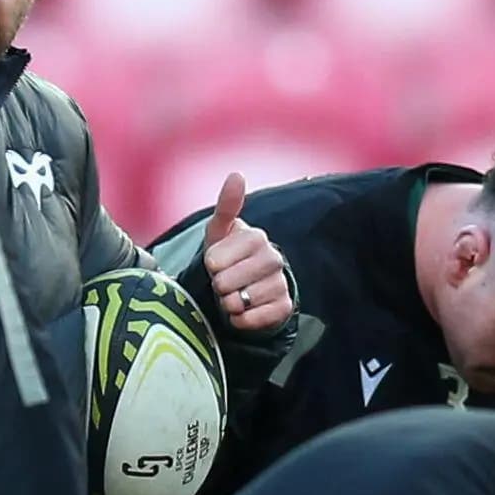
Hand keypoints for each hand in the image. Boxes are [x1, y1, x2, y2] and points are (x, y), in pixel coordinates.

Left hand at [202, 172, 292, 331]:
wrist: (246, 290)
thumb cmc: (228, 258)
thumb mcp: (219, 233)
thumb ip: (226, 206)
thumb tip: (237, 174)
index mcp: (256, 237)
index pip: (216, 259)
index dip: (210, 266)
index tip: (214, 265)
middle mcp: (273, 258)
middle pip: (228, 281)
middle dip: (218, 286)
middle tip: (223, 283)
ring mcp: (281, 282)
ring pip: (242, 301)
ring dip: (229, 303)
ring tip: (233, 296)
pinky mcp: (284, 306)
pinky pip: (255, 318)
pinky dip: (242, 320)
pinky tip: (242, 312)